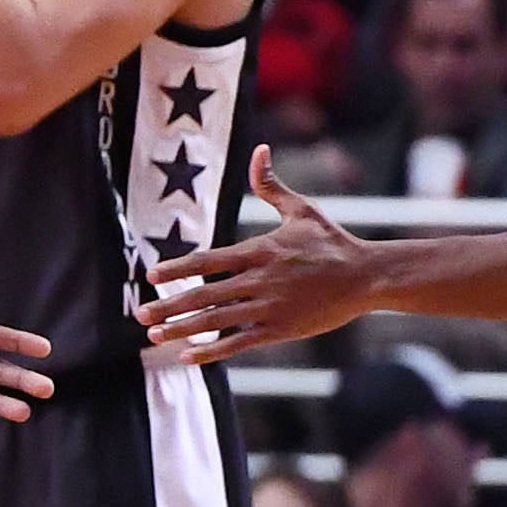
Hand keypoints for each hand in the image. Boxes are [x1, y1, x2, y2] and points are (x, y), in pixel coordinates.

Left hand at [143, 149, 385, 361]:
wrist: (366, 277)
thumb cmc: (332, 242)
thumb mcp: (301, 210)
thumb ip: (271, 186)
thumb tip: (258, 151)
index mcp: (259, 250)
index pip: (209, 260)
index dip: (178, 268)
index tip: (152, 276)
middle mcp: (258, 281)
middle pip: (205, 294)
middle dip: (169, 305)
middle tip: (141, 313)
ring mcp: (268, 308)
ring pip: (216, 320)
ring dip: (182, 328)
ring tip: (153, 335)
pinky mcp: (280, 330)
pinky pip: (239, 343)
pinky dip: (212, 350)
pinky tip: (187, 355)